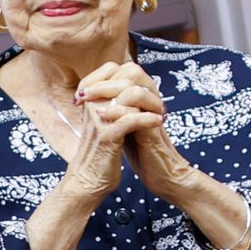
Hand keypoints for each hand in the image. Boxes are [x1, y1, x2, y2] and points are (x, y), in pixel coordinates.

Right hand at [56, 71, 162, 203]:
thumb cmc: (100, 153)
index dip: (134, 75)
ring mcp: (99, 119)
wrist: (88, 181)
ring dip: (151, 103)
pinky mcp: (107, 136)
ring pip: (130, 95)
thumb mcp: (103, 123)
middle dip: (147, 89)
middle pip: (124, 79)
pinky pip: (132, 119)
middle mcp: (93, 104)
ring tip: (162, 112)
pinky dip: (149, 119)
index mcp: (91, 99)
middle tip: (160, 102)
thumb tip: (130, 88)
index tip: (149, 90)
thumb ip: (112, 105)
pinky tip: (159, 122)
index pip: (110, 68)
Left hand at [95, 59, 250, 249]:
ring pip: (135, 88)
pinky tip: (101, 115)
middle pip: (132, 71)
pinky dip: (117, 111)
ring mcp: (152, 114)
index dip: (102, 76)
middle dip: (104, 79)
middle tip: (84, 92)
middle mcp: (150, 102)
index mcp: (144, 99)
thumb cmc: (143, 153)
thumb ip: (118, 109)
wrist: (162, 175)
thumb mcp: (126, 125)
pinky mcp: (153, 132)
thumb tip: (98, 96)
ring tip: (90, 101)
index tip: (82, 89)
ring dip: (109, 91)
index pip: (126, 71)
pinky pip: (137, 113)